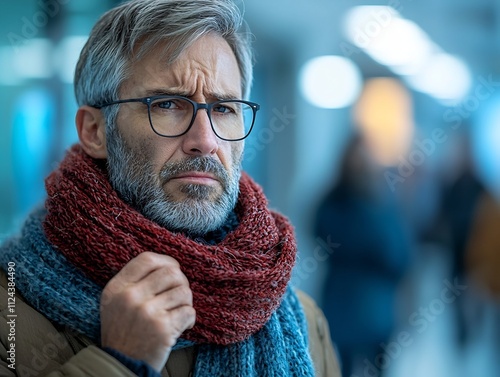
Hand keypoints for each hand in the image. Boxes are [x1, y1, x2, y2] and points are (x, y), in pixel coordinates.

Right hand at [100, 252, 195, 370]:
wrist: (122, 365)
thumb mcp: (116, 302)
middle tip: (178, 296)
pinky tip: (181, 326)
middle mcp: (130, 297)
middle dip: (181, 283)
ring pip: (183, 291)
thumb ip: (134, 282)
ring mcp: (146, 312)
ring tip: (177, 313)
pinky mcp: (162, 328)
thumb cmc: (123, 332)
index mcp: (117, 288)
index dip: (166, 261)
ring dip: (186, 302)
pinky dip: (189, 319)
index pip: (147, 259)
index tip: (173, 270)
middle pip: (171, 272)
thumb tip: (168, 265)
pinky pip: (189, 311)